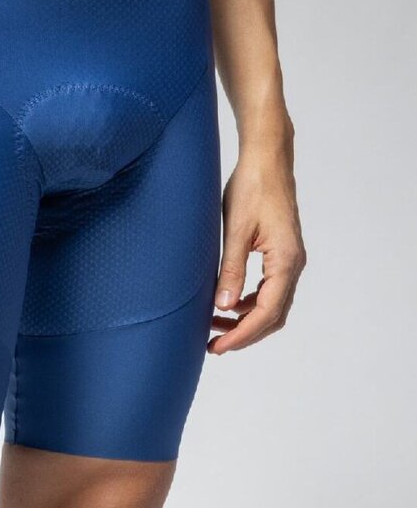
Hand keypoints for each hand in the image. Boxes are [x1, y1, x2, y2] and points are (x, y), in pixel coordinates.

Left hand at [209, 133, 305, 354]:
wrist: (266, 160)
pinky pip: (269, 288)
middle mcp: (293, 264)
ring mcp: (289, 259)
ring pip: (272, 304)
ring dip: (245, 319)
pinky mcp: (280, 252)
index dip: (242, 334)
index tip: (218, 346)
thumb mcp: (235, 230)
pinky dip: (249, 302)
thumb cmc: (251, 188)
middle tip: (214, 345)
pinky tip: (227, 302)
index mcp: (286, 261)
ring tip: (215, 326)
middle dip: (244, 333)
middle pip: (273, 315)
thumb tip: (224, 306)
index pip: (266, 312)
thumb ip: (231, 269)